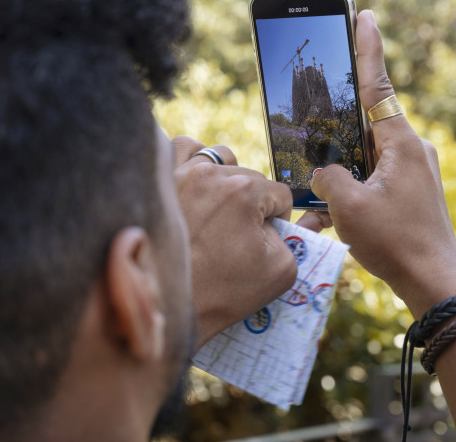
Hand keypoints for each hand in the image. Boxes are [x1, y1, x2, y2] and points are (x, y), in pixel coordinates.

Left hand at [172, 136, 296, 348]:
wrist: (168, 306)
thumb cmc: (223, 292)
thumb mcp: (280, 271)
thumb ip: (296, 238)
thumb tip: (291, 221)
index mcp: (244, 191)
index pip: (279, 193)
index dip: (278, 219)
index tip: (263, 240)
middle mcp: (210, 174)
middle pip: (249, 176)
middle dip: (251, 203)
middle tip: (238, 234)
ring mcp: (179, 174)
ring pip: (217, 157)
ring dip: (225, 177)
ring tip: (218, 206)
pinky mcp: (159, 181)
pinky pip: (180, 149)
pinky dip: (191, 159)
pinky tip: (194, 182)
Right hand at [296, 10, 455, 318]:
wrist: (435, 285)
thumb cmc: (396, 242)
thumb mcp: (348, 206)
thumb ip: (328, 177)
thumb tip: (324, 173)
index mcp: (401, 144)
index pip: (378, 86)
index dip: (368, 51)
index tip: (365, 18)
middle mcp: (411, 152)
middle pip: (364, 127)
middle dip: (336, 135)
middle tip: (313, 132)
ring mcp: (413, 174)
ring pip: (364, 161)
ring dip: (339, 179)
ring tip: (318, 207)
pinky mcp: (410, 195)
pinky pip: (372, 184)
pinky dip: (350, 198)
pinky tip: (329, 225)